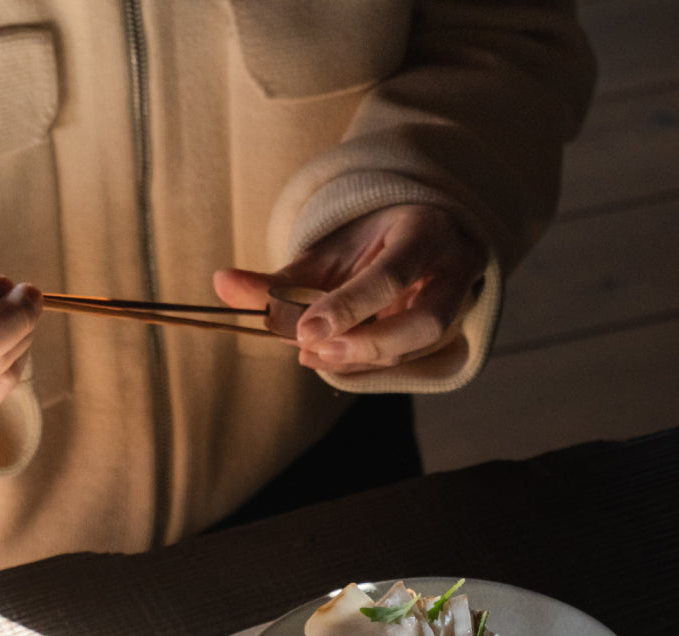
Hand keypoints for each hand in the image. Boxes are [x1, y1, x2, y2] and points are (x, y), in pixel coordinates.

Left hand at [213, 204, 485, 374]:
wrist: (414, 235)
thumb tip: (220, 284)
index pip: (392, 275)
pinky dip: (365, 363)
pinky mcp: (450, 331)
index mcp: (424, 230)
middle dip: (366, 344)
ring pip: (422, 345)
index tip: (305, 333)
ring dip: (363, 358)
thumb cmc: (366, 244)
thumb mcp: (322, 254)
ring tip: (313, 353)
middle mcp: (453, 267)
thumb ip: (277, 278)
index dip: (348, 307)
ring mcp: (459, 303)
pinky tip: (327, 356)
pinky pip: (410, 357)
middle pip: (425, 321)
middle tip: (310, 349)